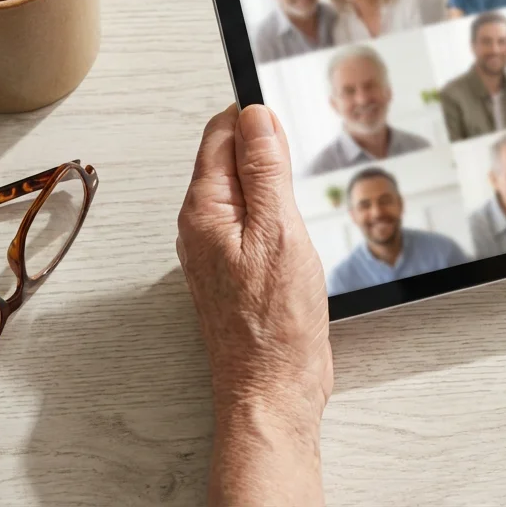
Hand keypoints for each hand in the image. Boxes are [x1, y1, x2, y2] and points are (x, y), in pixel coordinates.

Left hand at [176, 104, 332, 427]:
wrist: (272, 389)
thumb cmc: (274, 325)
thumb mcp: (279, 232)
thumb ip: (265, 170)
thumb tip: (256, 116)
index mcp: (204, 209)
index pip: (221, 133)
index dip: (256, 118)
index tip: (288, 118)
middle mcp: (202, 226)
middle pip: (231, 158)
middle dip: (268, 150)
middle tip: (302, 165)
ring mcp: (219, 249)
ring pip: (246, 191)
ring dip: (276, 184)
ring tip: (302, 205)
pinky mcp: (239, 269)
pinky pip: (255, 221)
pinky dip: (279, 214)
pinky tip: (299, 231)